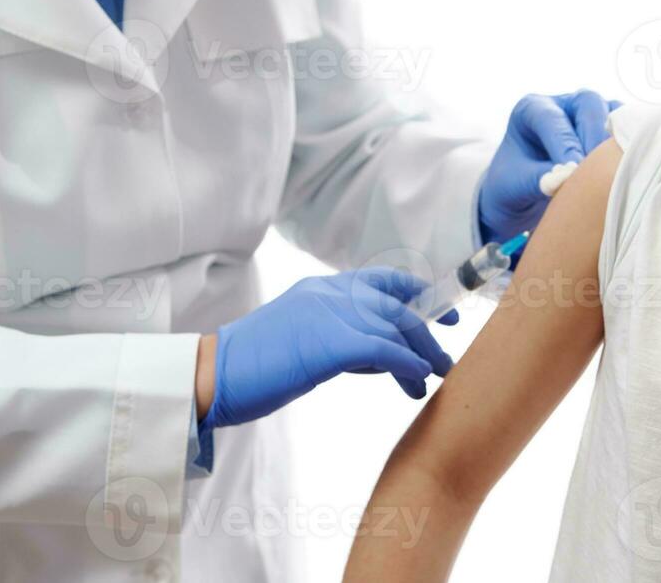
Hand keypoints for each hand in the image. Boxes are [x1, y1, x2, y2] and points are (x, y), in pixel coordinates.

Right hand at [203, 268, 458, 429]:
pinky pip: (385, 349)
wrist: (214, 374)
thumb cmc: (255, 366)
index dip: (418, 292)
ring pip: (397, 325)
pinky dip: (407, 365)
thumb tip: (382, 355)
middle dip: (429, 329)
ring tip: (435, 377)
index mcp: (323, 287)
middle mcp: (331, 292)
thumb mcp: (303, 338)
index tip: (442, 312)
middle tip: (446, 356)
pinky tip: (416, 381)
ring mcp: (330, 313)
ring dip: (423, 354)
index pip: (383, 279)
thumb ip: (340, 335)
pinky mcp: (330, 342)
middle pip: (397, 304)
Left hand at [477, 89, 619, 252]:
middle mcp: (563, 103)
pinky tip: (627, 169)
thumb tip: (567, 178)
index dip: (563, 143)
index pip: (551, 118)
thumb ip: (538, 178)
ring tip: (613, 170)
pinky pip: (628, 128)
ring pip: (613, 111)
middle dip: (593, 136)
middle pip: (588, 103)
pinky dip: (630, 144)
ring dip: (615, 140)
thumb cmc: (514, 184)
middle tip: (595, 169)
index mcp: (532, 109)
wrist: (523, 194)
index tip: (572, 170)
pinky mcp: (611, 127)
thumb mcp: (516, 184)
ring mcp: (590, 113)